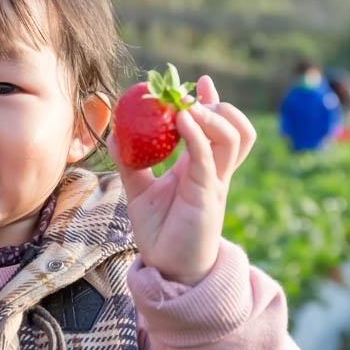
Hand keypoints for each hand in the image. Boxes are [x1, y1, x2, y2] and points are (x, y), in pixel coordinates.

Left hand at [108, 76, 255, 285]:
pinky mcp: (207, 194)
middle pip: (234, 127)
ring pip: (234, 137)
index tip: (198, 81)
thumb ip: (130, 163)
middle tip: (189, 97)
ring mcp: (215, 181)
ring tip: (187, 108)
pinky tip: (181, 120)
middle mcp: (213, 171)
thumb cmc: (158, 231)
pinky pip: (207, 157)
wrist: (166, 267)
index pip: (217, 128)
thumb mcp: (139, 191)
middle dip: (217, 105)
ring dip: (213, 115)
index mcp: (200, 167)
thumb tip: (114, 135)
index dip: (212, 102)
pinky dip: (197, 135)